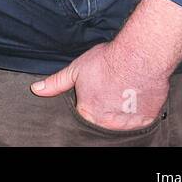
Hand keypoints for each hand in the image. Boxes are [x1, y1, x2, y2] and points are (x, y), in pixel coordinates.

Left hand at [30, 40, 168, 130]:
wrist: (138, 56)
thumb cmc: (107, 61)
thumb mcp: (76, 70)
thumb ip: (56, 83)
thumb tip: (36, 90)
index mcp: (87, 113)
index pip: (83, 115)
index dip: (88, 102)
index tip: (95, 92)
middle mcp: (106, 124)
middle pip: (102, 121)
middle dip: (104, 109)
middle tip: (110, 92)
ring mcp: (127, 124)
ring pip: (121, 122)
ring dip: (121, 110)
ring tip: (123, 92)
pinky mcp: (146, 121)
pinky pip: (140, 121)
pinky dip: (137, 111)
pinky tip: (136, 96)